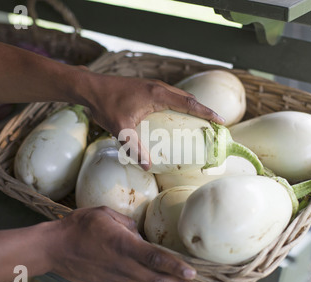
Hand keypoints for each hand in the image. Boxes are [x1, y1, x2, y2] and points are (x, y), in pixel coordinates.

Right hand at [50, 206, 197, 281]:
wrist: (53, 248)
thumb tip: (138, 233)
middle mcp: (121, 264)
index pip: (154, 258)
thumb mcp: (105, 213)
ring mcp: (114, 276)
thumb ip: (127, 223)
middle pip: (154, 279)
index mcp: (122, 244)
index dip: (175, 267)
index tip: (191, 272)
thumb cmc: (78, 226)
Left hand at [74, 72, 224, 169]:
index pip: (189, 103)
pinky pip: (169, 96)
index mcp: (157, 95)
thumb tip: (148, 167)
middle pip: (187, 98)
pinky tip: (172, 117)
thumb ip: (134, 147)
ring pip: (178, 96)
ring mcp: (152, 87)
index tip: (220, 120)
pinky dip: (178, 105)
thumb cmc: (105, 105)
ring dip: (190, 107)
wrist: (90, 87)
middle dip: (201, 110)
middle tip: (210, 125)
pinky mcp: (146, 88)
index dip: (206, 112)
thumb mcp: (120, 129)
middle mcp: (158, 88)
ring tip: (196, 122)